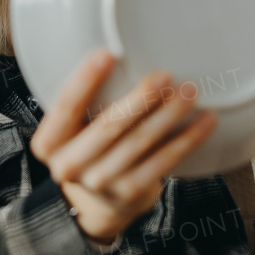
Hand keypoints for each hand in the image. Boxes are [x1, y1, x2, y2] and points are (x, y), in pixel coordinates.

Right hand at [30, 50, 215, 243]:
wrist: (95, 204)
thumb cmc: (84, 147)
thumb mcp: (68, 130)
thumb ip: (80, 104)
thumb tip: (116, 50)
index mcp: (48, 143)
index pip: (65, 107)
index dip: (84, 81)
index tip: (106, 54)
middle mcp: (70, 166)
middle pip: (108, 126)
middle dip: (140, 98)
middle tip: (164, 74)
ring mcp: (101, 183)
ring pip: (140, 142)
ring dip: (169, 114)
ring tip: (190, 91)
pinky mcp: (131, 193)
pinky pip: (164, 162)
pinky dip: (187, 140)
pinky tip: (206, 121)